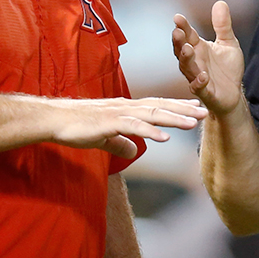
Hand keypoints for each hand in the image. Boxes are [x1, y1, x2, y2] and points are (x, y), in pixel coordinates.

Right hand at [50, 97, 206, 158]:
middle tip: (205, 112)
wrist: (53, 120)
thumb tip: (133, 151)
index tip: (196, 109)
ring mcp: (118, 113)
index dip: (177, 107)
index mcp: (126, 109)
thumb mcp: (103, 137)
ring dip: (173, 119)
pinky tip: (165, 137)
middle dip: (183, 110)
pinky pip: (133, 127)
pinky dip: (150, 131)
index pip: (157, 106)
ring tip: (193, 123)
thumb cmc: (76, 126)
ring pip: (151, 114)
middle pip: (160, 107)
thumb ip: (119, 142)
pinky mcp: (108, 123)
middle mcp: (125, 107)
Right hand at [172, 1, 245, 114]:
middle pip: (181, 51)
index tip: (178, 17)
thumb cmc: (227, 69)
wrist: (234, 94)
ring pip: (187, 68)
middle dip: (178, 42)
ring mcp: (198, 77)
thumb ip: (223, 25)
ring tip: (187, 49)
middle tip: (177, 32)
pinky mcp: (206, 92)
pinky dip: (199, 82)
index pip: (188, 35)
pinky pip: (199, 88)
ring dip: (186, 59)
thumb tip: (220, 2)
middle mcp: (194, 62)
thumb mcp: (228, 43)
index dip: (183, 27)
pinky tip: (203, 76)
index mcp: (198, 48)